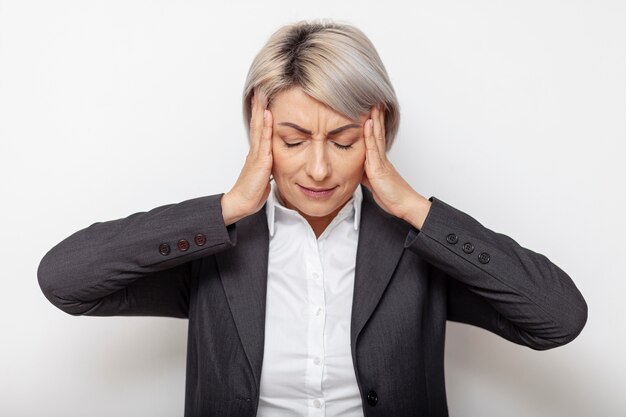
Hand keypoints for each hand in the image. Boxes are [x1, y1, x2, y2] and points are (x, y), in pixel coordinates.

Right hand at [221, 90, 272, 225]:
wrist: (242, 202)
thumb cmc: (252, 191)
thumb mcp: (264, 174)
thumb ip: (268, 164)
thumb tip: (274, 159)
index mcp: (257, 153)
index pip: (259, 128)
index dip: (260, 113)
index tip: (262, 98)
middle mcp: (255, 150)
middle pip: (256, 123)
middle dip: (258, 105)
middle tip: (260, 88)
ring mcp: (257, 154)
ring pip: (259, 127)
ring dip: (260, 110)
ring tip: (262, 94)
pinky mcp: (260, 161)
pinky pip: (264, 141)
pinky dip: (265, 126)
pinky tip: (267, 115)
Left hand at [361, 105, 431, 229]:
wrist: (404, 205)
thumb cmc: (392, 196)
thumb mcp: (374, 183)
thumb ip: (366, 174)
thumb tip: (357, 170)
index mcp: (380, 161)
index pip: (376, 139)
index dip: (374, 125)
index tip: (373, 112)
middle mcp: (382, 158)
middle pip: (377, 133)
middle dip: (376, 117)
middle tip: (375, 101)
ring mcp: (381, 161)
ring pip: (376, 137)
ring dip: (374, 120)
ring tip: (373, 106)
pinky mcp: (379, 168)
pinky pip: (373, 149)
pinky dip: (370, 135)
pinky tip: (368, 124)